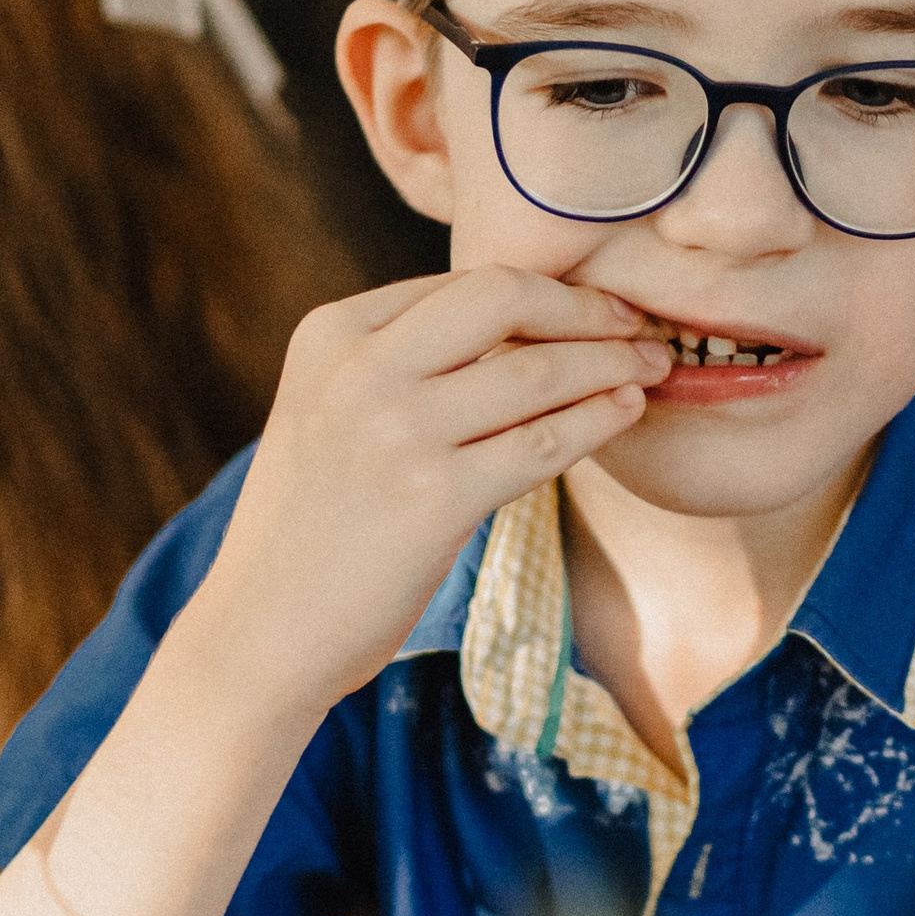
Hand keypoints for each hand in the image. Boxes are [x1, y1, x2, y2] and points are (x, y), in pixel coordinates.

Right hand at [187, 270, 669, 717]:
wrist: (263, 631)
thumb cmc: (313, 527)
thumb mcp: (328, 414)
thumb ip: (398, 362)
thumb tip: (519, 324)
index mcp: (330, 333)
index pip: (461, 283)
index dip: (545, 290)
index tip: (595, 308)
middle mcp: (357, 370)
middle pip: (502, 297)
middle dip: (586, 307)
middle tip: (638, 327)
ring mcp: (394, 432)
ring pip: (536, 371)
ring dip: (610, 365)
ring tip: (651, 370)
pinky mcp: (433, 498)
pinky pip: (544, 443)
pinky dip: (597, 422)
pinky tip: (625, 415)